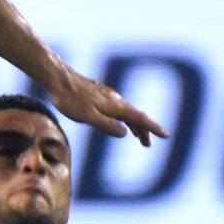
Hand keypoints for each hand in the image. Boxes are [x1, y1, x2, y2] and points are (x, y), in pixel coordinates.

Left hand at [45, 69, 168, 145]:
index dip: (153, 128)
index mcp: (116, 106)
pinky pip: (117, 108)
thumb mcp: (89, 117)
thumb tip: (125, 132)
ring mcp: (107, 96)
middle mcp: (115, 99)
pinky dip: (123, 117)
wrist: (57, 79)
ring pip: (126, 111)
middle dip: (144, 129)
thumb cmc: (71, 100)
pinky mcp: (99, 95)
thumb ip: (107, 126)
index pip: (139, 118)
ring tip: (137, 136)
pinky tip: (118, 120)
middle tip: (148, 143)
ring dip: (134, 124)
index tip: (165, 135)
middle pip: (135, 116)